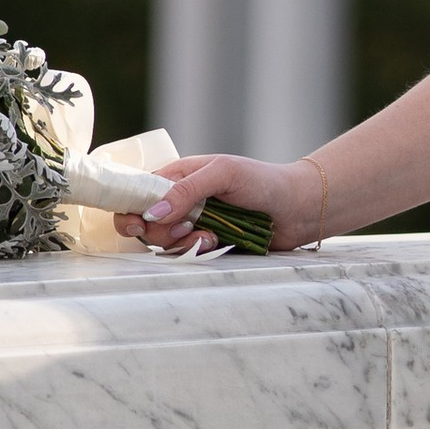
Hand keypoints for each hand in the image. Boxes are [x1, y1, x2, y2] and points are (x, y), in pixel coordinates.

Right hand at [120, 155, 330, 252]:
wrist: (298, 208)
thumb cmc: (263, 181)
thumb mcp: (223, 174)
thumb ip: (187, 190)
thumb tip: (153, 213)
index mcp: (179, 177)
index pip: (138, 193)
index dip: (130, 211)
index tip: (137, 225)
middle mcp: (181, 201)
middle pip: (147, 225)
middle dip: (160, 232)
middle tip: (184, 228)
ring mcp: (194, 224)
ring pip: (166, 243)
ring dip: (183, 243)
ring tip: (210, 234)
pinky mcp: (209, 244)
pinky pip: (189, 255)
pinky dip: (199, 251)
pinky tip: (219, 242)